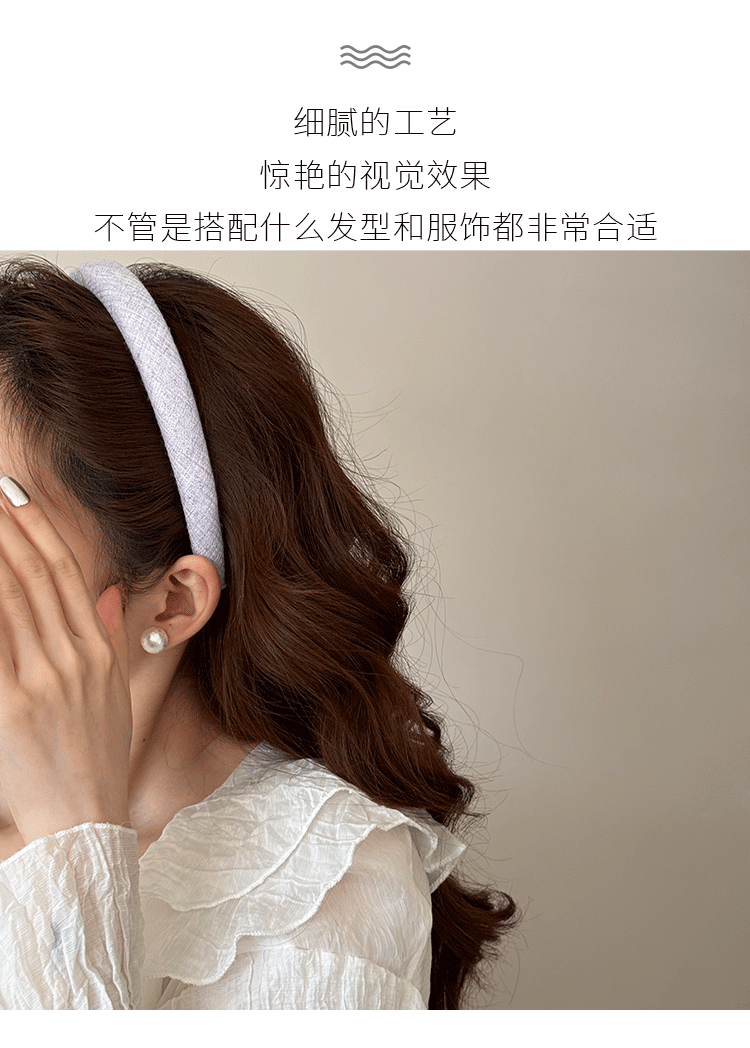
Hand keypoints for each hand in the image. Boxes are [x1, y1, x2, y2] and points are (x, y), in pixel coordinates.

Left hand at [0, 477, 132, 846]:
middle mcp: (73, 660)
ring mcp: (43, 682)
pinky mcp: (11, 707)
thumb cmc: (95, 761)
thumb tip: (104, 594)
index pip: (67, 575)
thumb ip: (107, 640)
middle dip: (7, 527)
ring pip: (10, 600)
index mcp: (98, 653)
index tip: (16, 495)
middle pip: (35, 577)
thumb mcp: (115, 695)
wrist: (82, 823)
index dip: (40, 530)